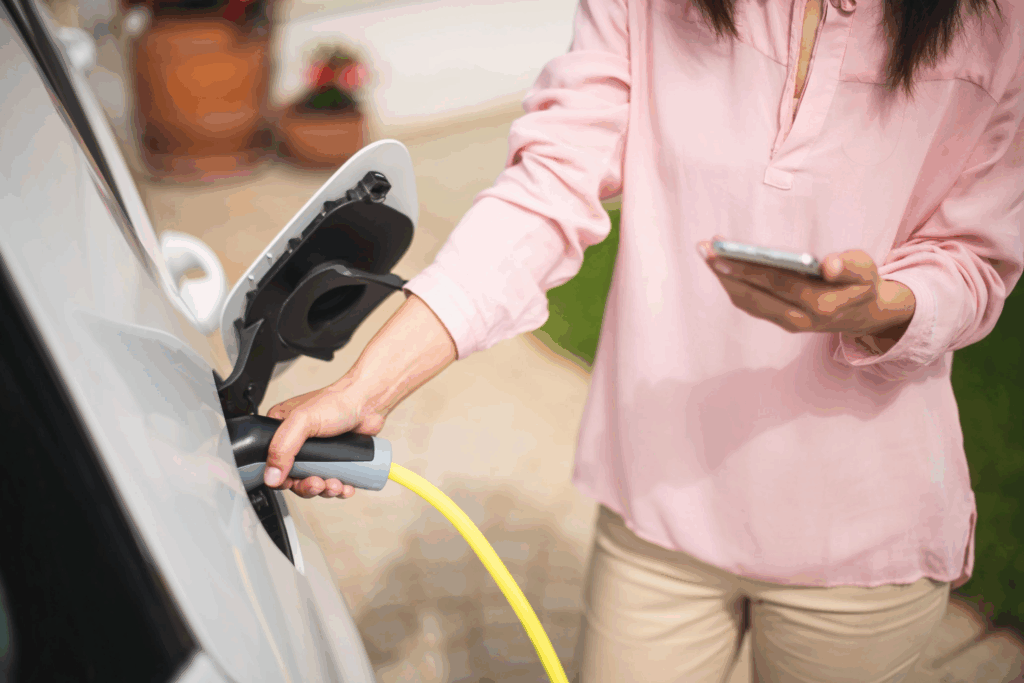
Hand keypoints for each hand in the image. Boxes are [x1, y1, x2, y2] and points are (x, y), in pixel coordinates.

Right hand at [264, 379, 379, 498]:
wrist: (368, 402)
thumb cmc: (337, 402)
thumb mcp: (302, 421)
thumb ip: (282, 448)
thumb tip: (271, 476)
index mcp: (281, 430)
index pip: (271, 462)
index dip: (281, 478)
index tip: (293, 482)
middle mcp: (298, 442)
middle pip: (294, 477)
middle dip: (307, 486)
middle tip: (318, 484)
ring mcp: (318, 451)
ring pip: (314, 481)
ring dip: (324, 490)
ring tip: (335, 485)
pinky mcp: (336, 458)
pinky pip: (333, 481)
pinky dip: (339, 489)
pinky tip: (345, 486)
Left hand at [698, 240, 915, 350]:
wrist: (864, 316)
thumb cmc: (862, 283)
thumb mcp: (866, 269)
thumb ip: (850, 264)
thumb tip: (830, 265)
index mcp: (821, 304)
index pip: (777, 283)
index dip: (747, 269)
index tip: (722, 255)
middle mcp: (800, 319)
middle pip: (753, 295)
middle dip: (726, 272)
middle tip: (704, 248)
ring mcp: (788, 324)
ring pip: (747, 302)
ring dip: (724, 279)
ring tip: (708, 253)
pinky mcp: (781, 322)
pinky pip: (750, 304)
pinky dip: (733, 285)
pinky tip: (722, 266)